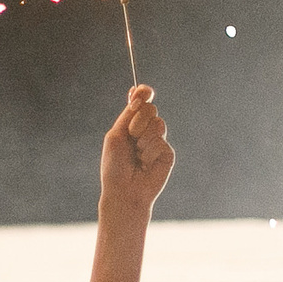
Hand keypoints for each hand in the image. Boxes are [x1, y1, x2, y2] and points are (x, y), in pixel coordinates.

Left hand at [99, 85, 173, 219]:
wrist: (123, 191)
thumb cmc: (115, 166)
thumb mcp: (116, 135)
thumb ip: (128, 114)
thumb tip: (137, 92)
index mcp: (131, 125)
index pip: (142, 103)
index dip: (144, 93)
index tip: (145, 91)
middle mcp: (145, 131)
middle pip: (151, 109)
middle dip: (139, 120)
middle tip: (131, 136)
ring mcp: (157, 141)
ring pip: (158, 124)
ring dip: (143, 139)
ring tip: (137, 155)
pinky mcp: (167, 153)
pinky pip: (161, 142)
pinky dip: (149, 152)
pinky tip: (145, 164)